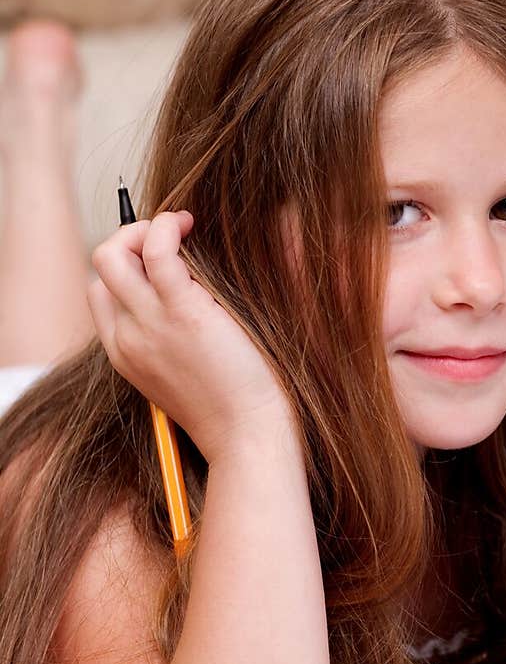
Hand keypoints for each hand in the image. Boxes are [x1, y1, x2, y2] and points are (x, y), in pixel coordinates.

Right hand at [88, 210, 290, 461]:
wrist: (247, 438)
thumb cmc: (233, 410)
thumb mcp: (186, 376)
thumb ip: (173, 342)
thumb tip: (191, 298)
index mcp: (125, 355)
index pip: (100, 294)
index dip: (127, 267)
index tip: (163, 261)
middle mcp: (127, 338)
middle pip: (101, 267)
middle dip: (131, 238)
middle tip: (173, 238)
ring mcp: (149, 324)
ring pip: (113, 253)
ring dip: (144, 228)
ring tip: (182, 228)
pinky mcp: (182, 311)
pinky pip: (157, 249)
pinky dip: (167, 226)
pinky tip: (189, 225)